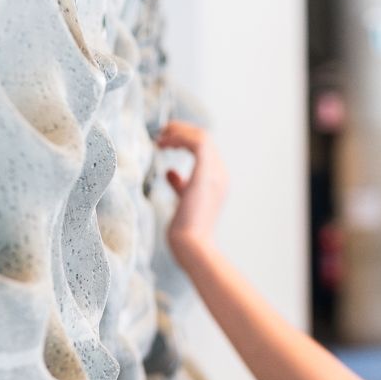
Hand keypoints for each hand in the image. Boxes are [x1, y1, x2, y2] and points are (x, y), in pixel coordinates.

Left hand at [155, 120, 226, 253]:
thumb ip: (180, 185)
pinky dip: (180, 137)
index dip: (184, 140)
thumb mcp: (182, 203)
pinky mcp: (206, 174)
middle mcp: (220, 175)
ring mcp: (216, 174)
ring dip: (179, 131)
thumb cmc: (185, 233)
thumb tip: (170, 172)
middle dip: (181, 131)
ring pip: (202, 136)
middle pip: (204, 138)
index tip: (164, 142)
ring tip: (161, 137)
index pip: (205, 150)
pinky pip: (197, 142)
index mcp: (217, 182)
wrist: (193, 247)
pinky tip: (164, 144)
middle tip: (160, 134)